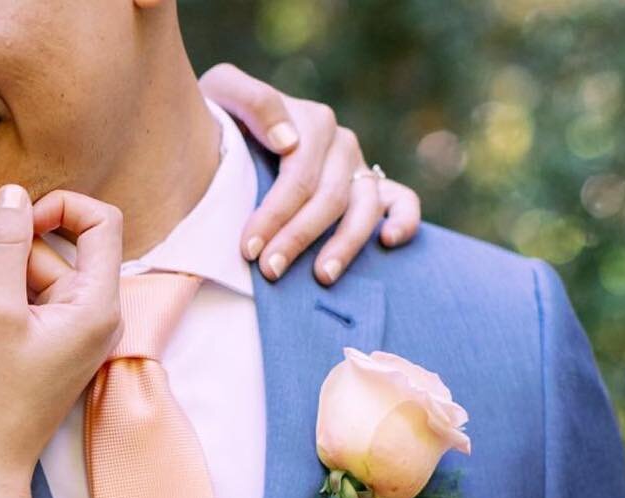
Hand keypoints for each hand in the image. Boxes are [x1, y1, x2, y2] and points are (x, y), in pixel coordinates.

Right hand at [0, 186, 121, 476]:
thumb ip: (6, 246)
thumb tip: (12, 193)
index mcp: (97, 306)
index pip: (101, 222)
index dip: (57, 207)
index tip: (14, 222)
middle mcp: (96, 316)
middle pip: (54, 250)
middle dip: (1, 258)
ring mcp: (75, 331)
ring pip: (32, 275)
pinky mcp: (53, 342)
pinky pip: (29, 300)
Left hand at [200, 62, 422, 284]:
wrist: (231, 129)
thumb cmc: (222, 118)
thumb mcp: (222, 93)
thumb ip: (252, 101)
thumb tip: (288, 141)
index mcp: (311, 122)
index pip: (299, 174)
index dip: (274, 214)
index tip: (248, 249)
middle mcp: (340, 145)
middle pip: (329, 196)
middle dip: (298, 237)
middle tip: (270, 271)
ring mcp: (359, 166)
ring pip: (365, 206)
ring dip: (345, 243)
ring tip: (322, 277)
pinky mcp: (374, 187)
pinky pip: (401, 201)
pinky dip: (403, 220)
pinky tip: (387, 242)